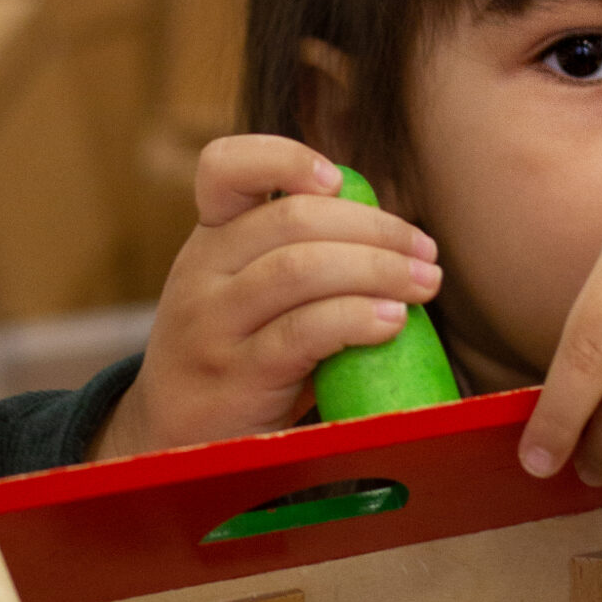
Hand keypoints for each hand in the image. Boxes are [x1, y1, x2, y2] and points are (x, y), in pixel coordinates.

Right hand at [96, 137, 441, 458]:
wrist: (175, 442)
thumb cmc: (238, 359)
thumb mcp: (247, 297)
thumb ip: (295, 258)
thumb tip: (396, 236)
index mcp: (210, 240)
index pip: (222, 168)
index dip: (284, 158)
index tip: (337, 179)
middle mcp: (202, 272)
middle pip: (292, 218)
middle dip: (374, 227)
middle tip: (425, 250)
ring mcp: (212, 324)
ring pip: (300, 269)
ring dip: (378, 269)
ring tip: (424, 284)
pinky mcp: (236, 376)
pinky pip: (303, 332)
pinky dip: (357, 318)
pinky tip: (393, 322)